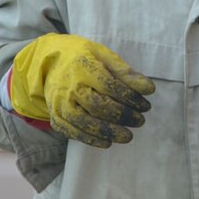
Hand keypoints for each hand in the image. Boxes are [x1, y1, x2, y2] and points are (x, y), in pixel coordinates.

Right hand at [9, 33, 154, 147]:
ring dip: (109, 132)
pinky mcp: (56, 117)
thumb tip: (149, 88)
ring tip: (128, 136)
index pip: (109, 86)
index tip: (146, 104)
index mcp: (83, 67)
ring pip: (86, 123)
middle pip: (98, 106)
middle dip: (123, 116)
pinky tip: (108, 142)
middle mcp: (69, 87)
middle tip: (140, 120)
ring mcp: (60, 104)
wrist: (49, 64)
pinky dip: (91, 140)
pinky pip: (73, 132)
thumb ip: (125, 72)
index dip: (130, 97)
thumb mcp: (104, 56)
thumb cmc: (83, 58)